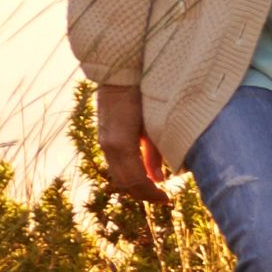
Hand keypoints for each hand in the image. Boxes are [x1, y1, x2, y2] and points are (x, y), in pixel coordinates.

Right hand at [95, 78, 166, 197]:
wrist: (119, 73)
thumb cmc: (142, 94)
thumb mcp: (152, 124)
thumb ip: (154, 152)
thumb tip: (160, 179)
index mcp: (122, 144)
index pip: (136, 181)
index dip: (152, 194)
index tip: (167, 198)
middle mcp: (109, 147)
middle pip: (125, 183)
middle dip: (144, 194)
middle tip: (163, 198)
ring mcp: (103, 142)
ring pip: (118, 176)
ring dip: (136, 186)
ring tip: (155, 188)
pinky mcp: (104, 138)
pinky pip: (115, 164)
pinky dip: (129, 174)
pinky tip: (144, 173)